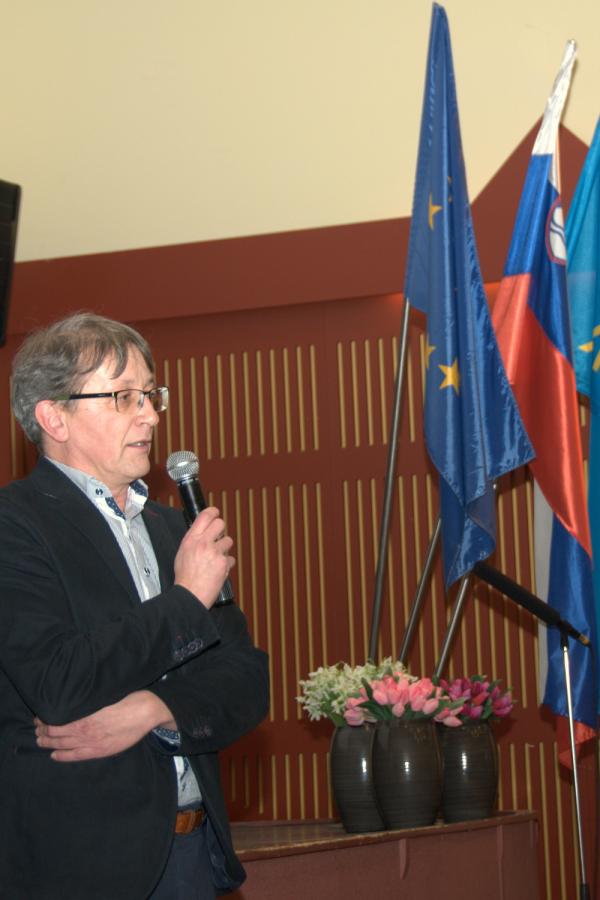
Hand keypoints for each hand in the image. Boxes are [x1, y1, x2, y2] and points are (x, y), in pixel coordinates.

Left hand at [34, 691, 175, 761]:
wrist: (145, 712)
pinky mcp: (99, 751)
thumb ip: (88, 699)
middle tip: (36, 728)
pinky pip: (75, 756)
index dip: (45, 720)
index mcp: (85, 714)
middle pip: (56, 733)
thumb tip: (73, 696)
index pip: (57, 720)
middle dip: (43, 731)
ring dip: (48, 743)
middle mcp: (84, 729)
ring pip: (62, 745)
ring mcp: (91, 742)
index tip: (39, 717)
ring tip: (40, 740)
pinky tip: (54, 755)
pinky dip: (62, 756)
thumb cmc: (126, 699)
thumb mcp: (105, 694)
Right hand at [174, 506, 234, 608]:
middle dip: (221, 530)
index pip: (205, 516)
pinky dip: (226, 565)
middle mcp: (203, 543)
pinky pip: (231, 559)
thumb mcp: (182, 553)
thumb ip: (193, 541)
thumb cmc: (184, 577)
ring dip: (225, 549)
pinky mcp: (224, 563)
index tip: (216, 513)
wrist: (189, 595)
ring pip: (228, 541)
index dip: (213, 511)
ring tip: (216, 558)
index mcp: (191, 539)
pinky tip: (218, 571)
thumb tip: (202, 532)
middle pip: (220, 523)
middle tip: (217, 538)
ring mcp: (215, 552)